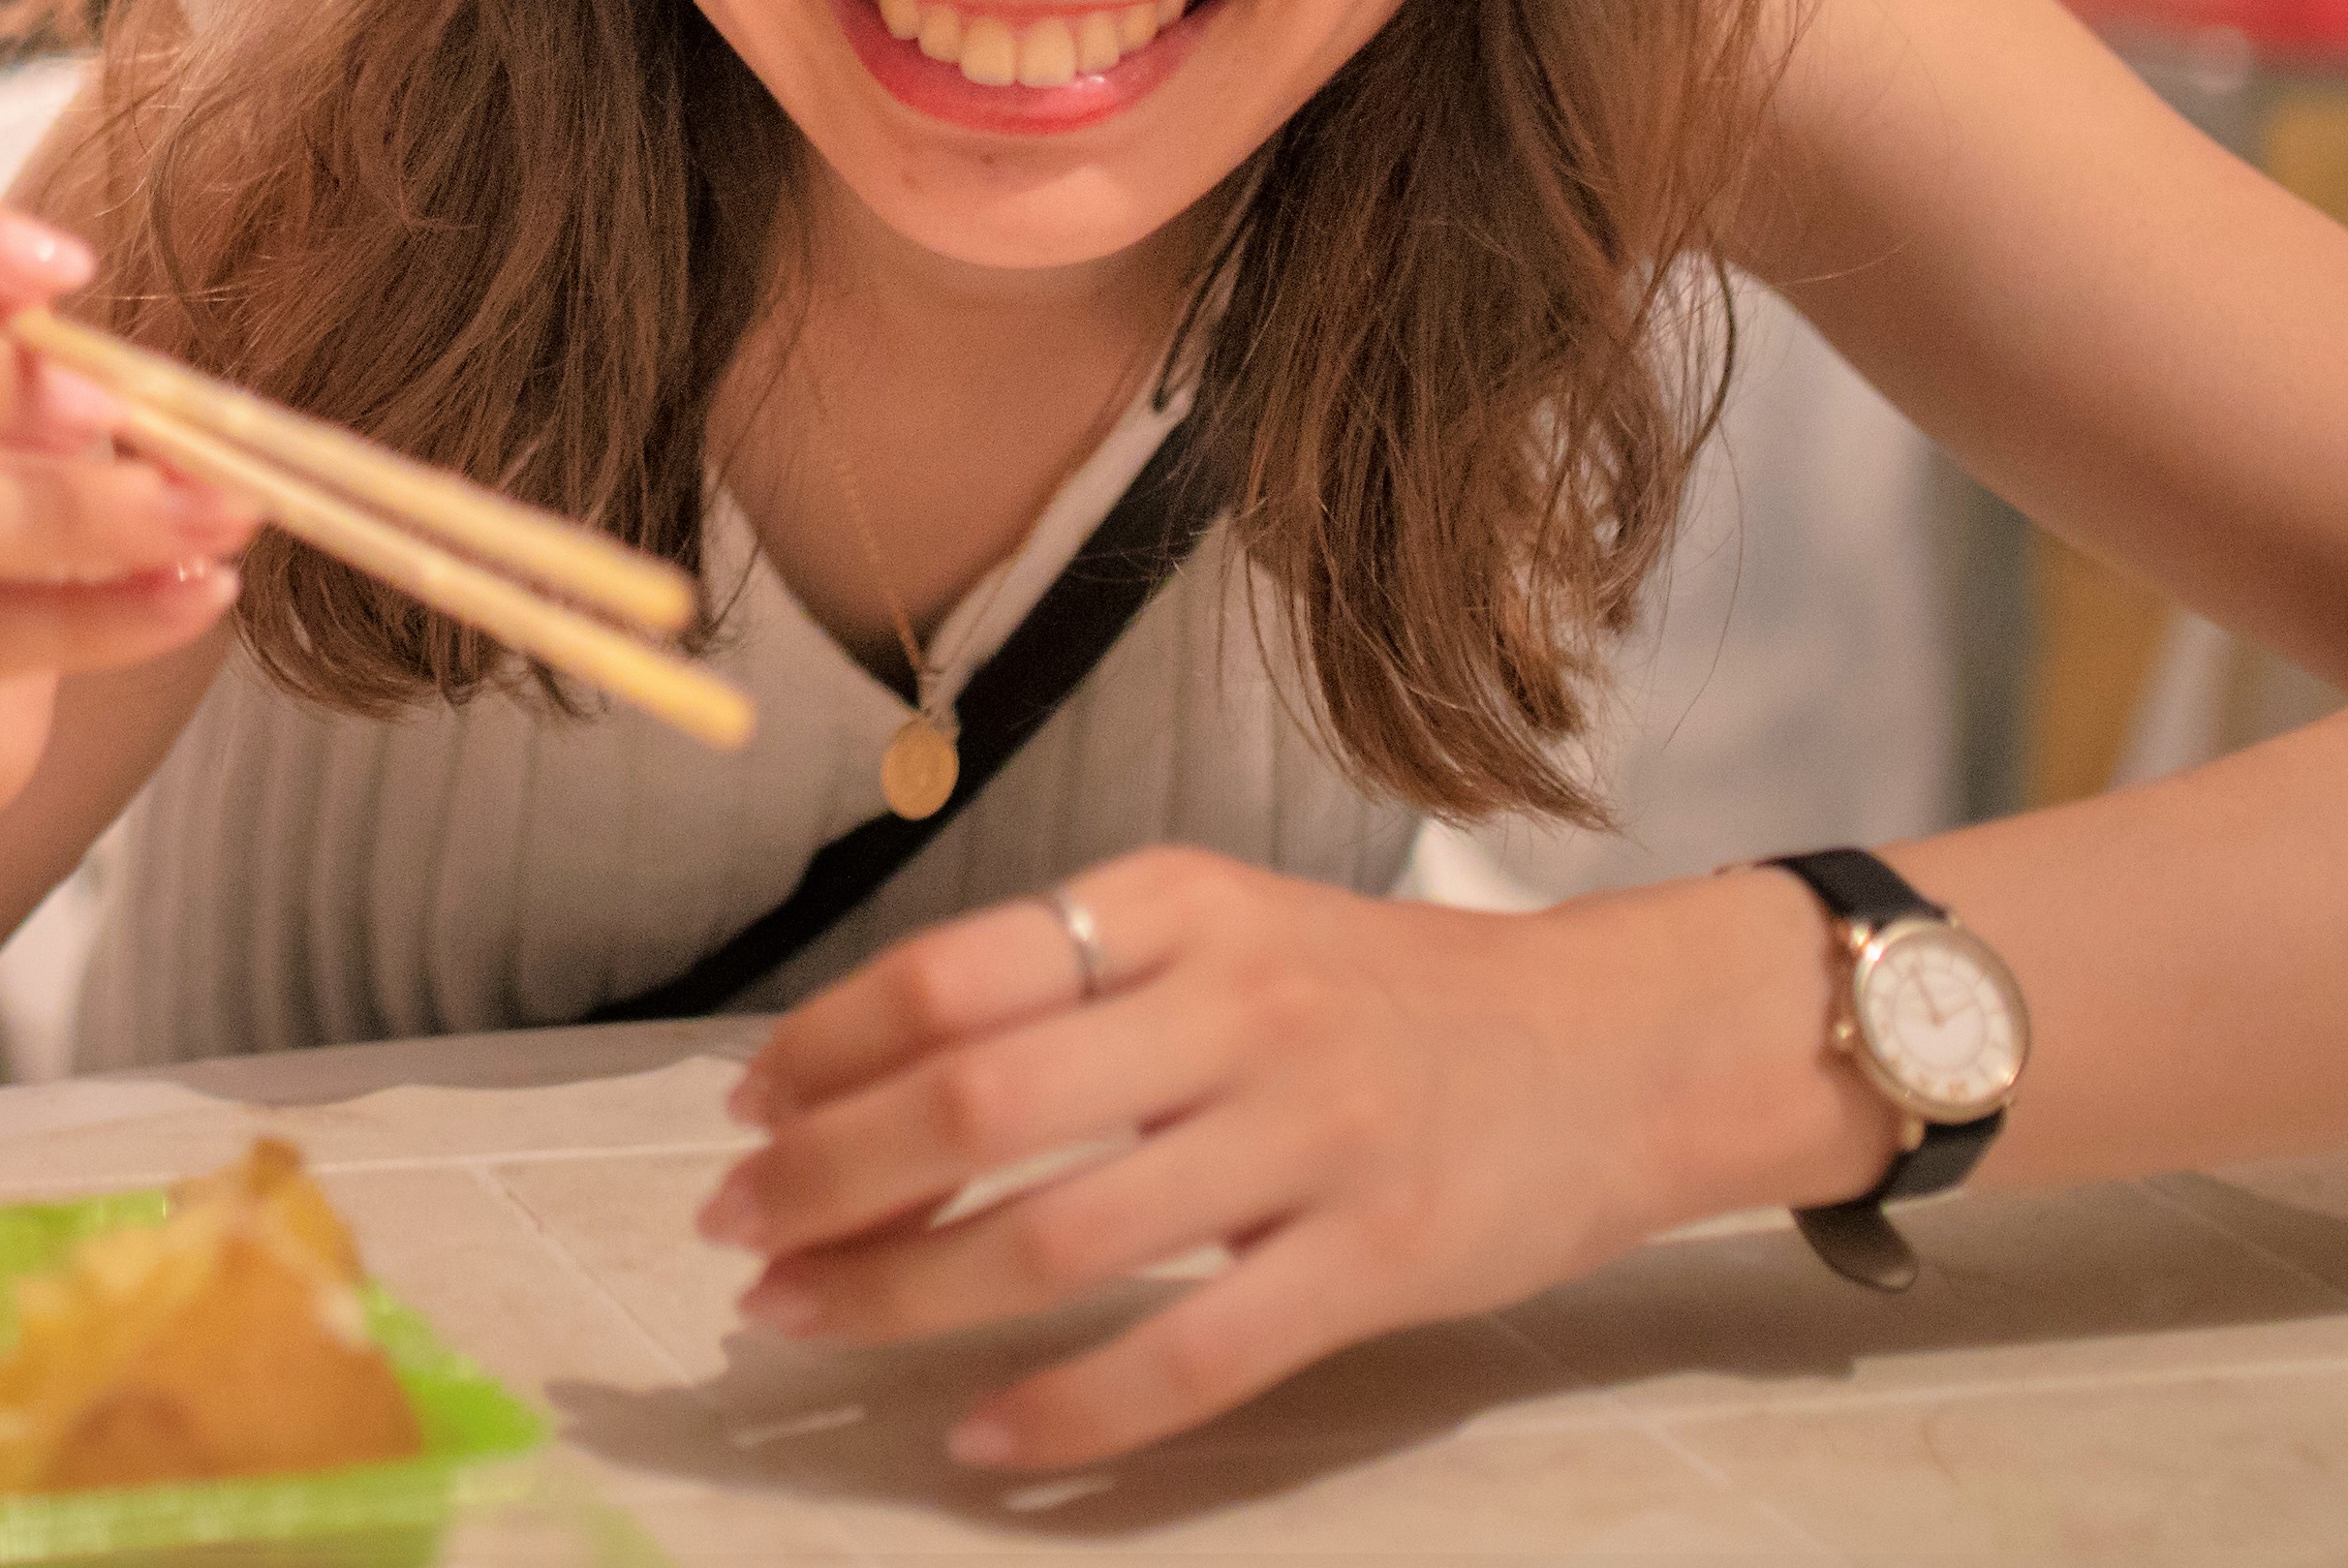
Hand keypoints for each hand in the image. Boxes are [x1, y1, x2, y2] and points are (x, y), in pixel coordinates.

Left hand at [695, 850, 1781, 1473]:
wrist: (1615, 1046)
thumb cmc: (1376, 998)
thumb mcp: (1224, 933)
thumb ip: (1068, 985)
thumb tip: (855, 1072)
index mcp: (1179, 904)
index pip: (950, 973)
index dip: (822, 1051)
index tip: (744, 1112)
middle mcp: (1238, 1006)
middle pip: (977, 1101)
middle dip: (825, 1176)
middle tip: (732, 1230)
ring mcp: (1313, 1137)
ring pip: (1061, 1237)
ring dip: (902, 1292)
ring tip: (803, 1318)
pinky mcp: (1376, 1260)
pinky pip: (1190, 1353)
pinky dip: (1069, 1413)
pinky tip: (982, 1443)